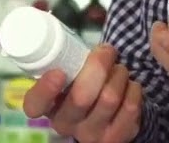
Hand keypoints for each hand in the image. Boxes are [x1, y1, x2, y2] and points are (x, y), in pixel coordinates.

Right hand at [21, 44, 141, 142]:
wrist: (106, 121)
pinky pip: (130, 107)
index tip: (58, 72)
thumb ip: (68, 63)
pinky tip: (129, 85)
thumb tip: (71, 36)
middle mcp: (66, 124)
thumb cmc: (84, 87)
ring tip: (120, 69)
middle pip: (81, 97)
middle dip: (98, 66)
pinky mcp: (117, 138)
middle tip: (106, 51)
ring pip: (109, 98)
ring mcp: (92, 135)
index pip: (35, 105)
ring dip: (119, 74)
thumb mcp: (70, 78)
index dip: (44, 90)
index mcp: (49, 106)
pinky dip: (133, 89)